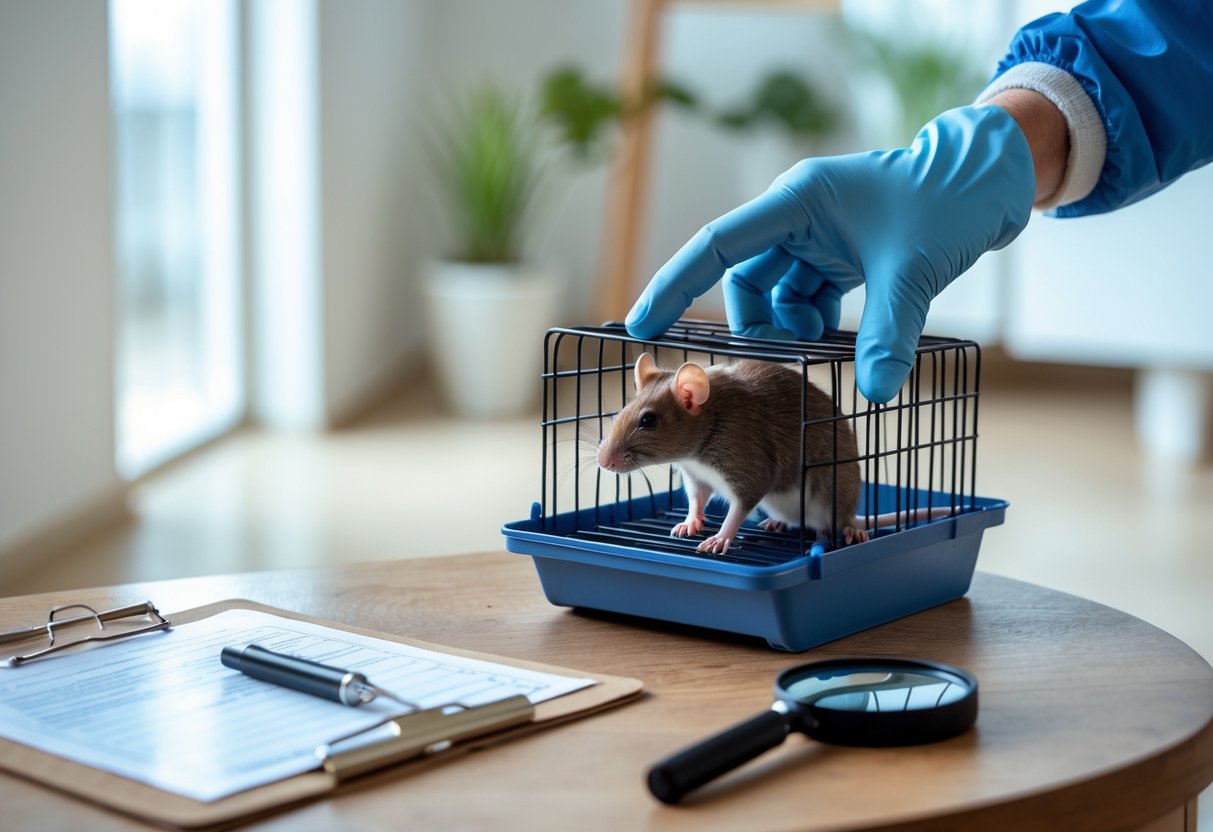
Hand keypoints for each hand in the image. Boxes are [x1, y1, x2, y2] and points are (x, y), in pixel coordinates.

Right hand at [624, 105, 1036, 402]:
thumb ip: (890, 334)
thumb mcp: (915, 273)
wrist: (989, 182)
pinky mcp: (833, 254)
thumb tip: (877, 392)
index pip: (716, 246)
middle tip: (790, 353)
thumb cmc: (949, 204)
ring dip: (788, 328)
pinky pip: (800, 297)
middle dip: (758, 325)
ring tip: (824, 341)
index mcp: (797, 201)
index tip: (640, 324)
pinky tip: (839, 335)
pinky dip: (810, 324)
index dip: (673, 285)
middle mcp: (795, 216)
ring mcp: (813, 236)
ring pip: (771, 296)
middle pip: (743, 281)